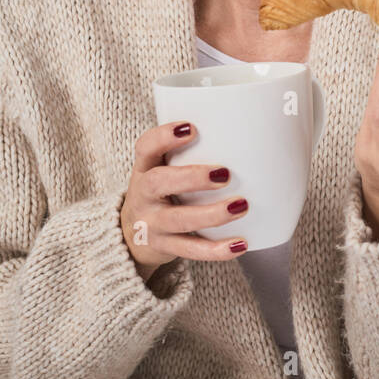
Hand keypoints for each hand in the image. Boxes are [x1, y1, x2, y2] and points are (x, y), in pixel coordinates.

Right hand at [120, 121, 250, 283]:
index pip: (145, 147)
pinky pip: (191, 250)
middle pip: (158, 182)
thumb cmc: (161, 191)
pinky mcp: (164, 247)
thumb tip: (249, 131)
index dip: (164, 137)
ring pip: (179, 220)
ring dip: (212, 214)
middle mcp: (143, 195)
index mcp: (144, 169)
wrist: (130, 236)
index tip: (191, 128)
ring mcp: (151, 224)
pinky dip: (217, 250)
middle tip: (224, 173)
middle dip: (192, 177)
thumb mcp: (162, 168)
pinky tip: (240, 244)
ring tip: (241, 206)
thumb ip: (190, 152)